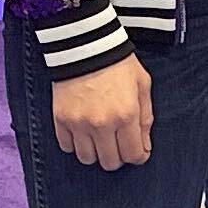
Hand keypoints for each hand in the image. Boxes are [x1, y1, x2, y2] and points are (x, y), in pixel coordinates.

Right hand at [50, 55, 152, 170]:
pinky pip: (67, 147)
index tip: (137, 150)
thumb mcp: (142, 85)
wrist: (85, 44)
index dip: (138, 156)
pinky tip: (82, 132)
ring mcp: (79, 123)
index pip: (134, 155)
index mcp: (126, 115)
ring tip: (99, 138)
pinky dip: (75, 144)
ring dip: (95, 152)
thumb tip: (144, 147)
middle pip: (110, 162)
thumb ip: (146, 118)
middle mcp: (102, 123)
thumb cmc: (118, 63)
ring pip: (87, 159)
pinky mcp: (61, 119)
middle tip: (118, 143)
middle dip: (118, 156)